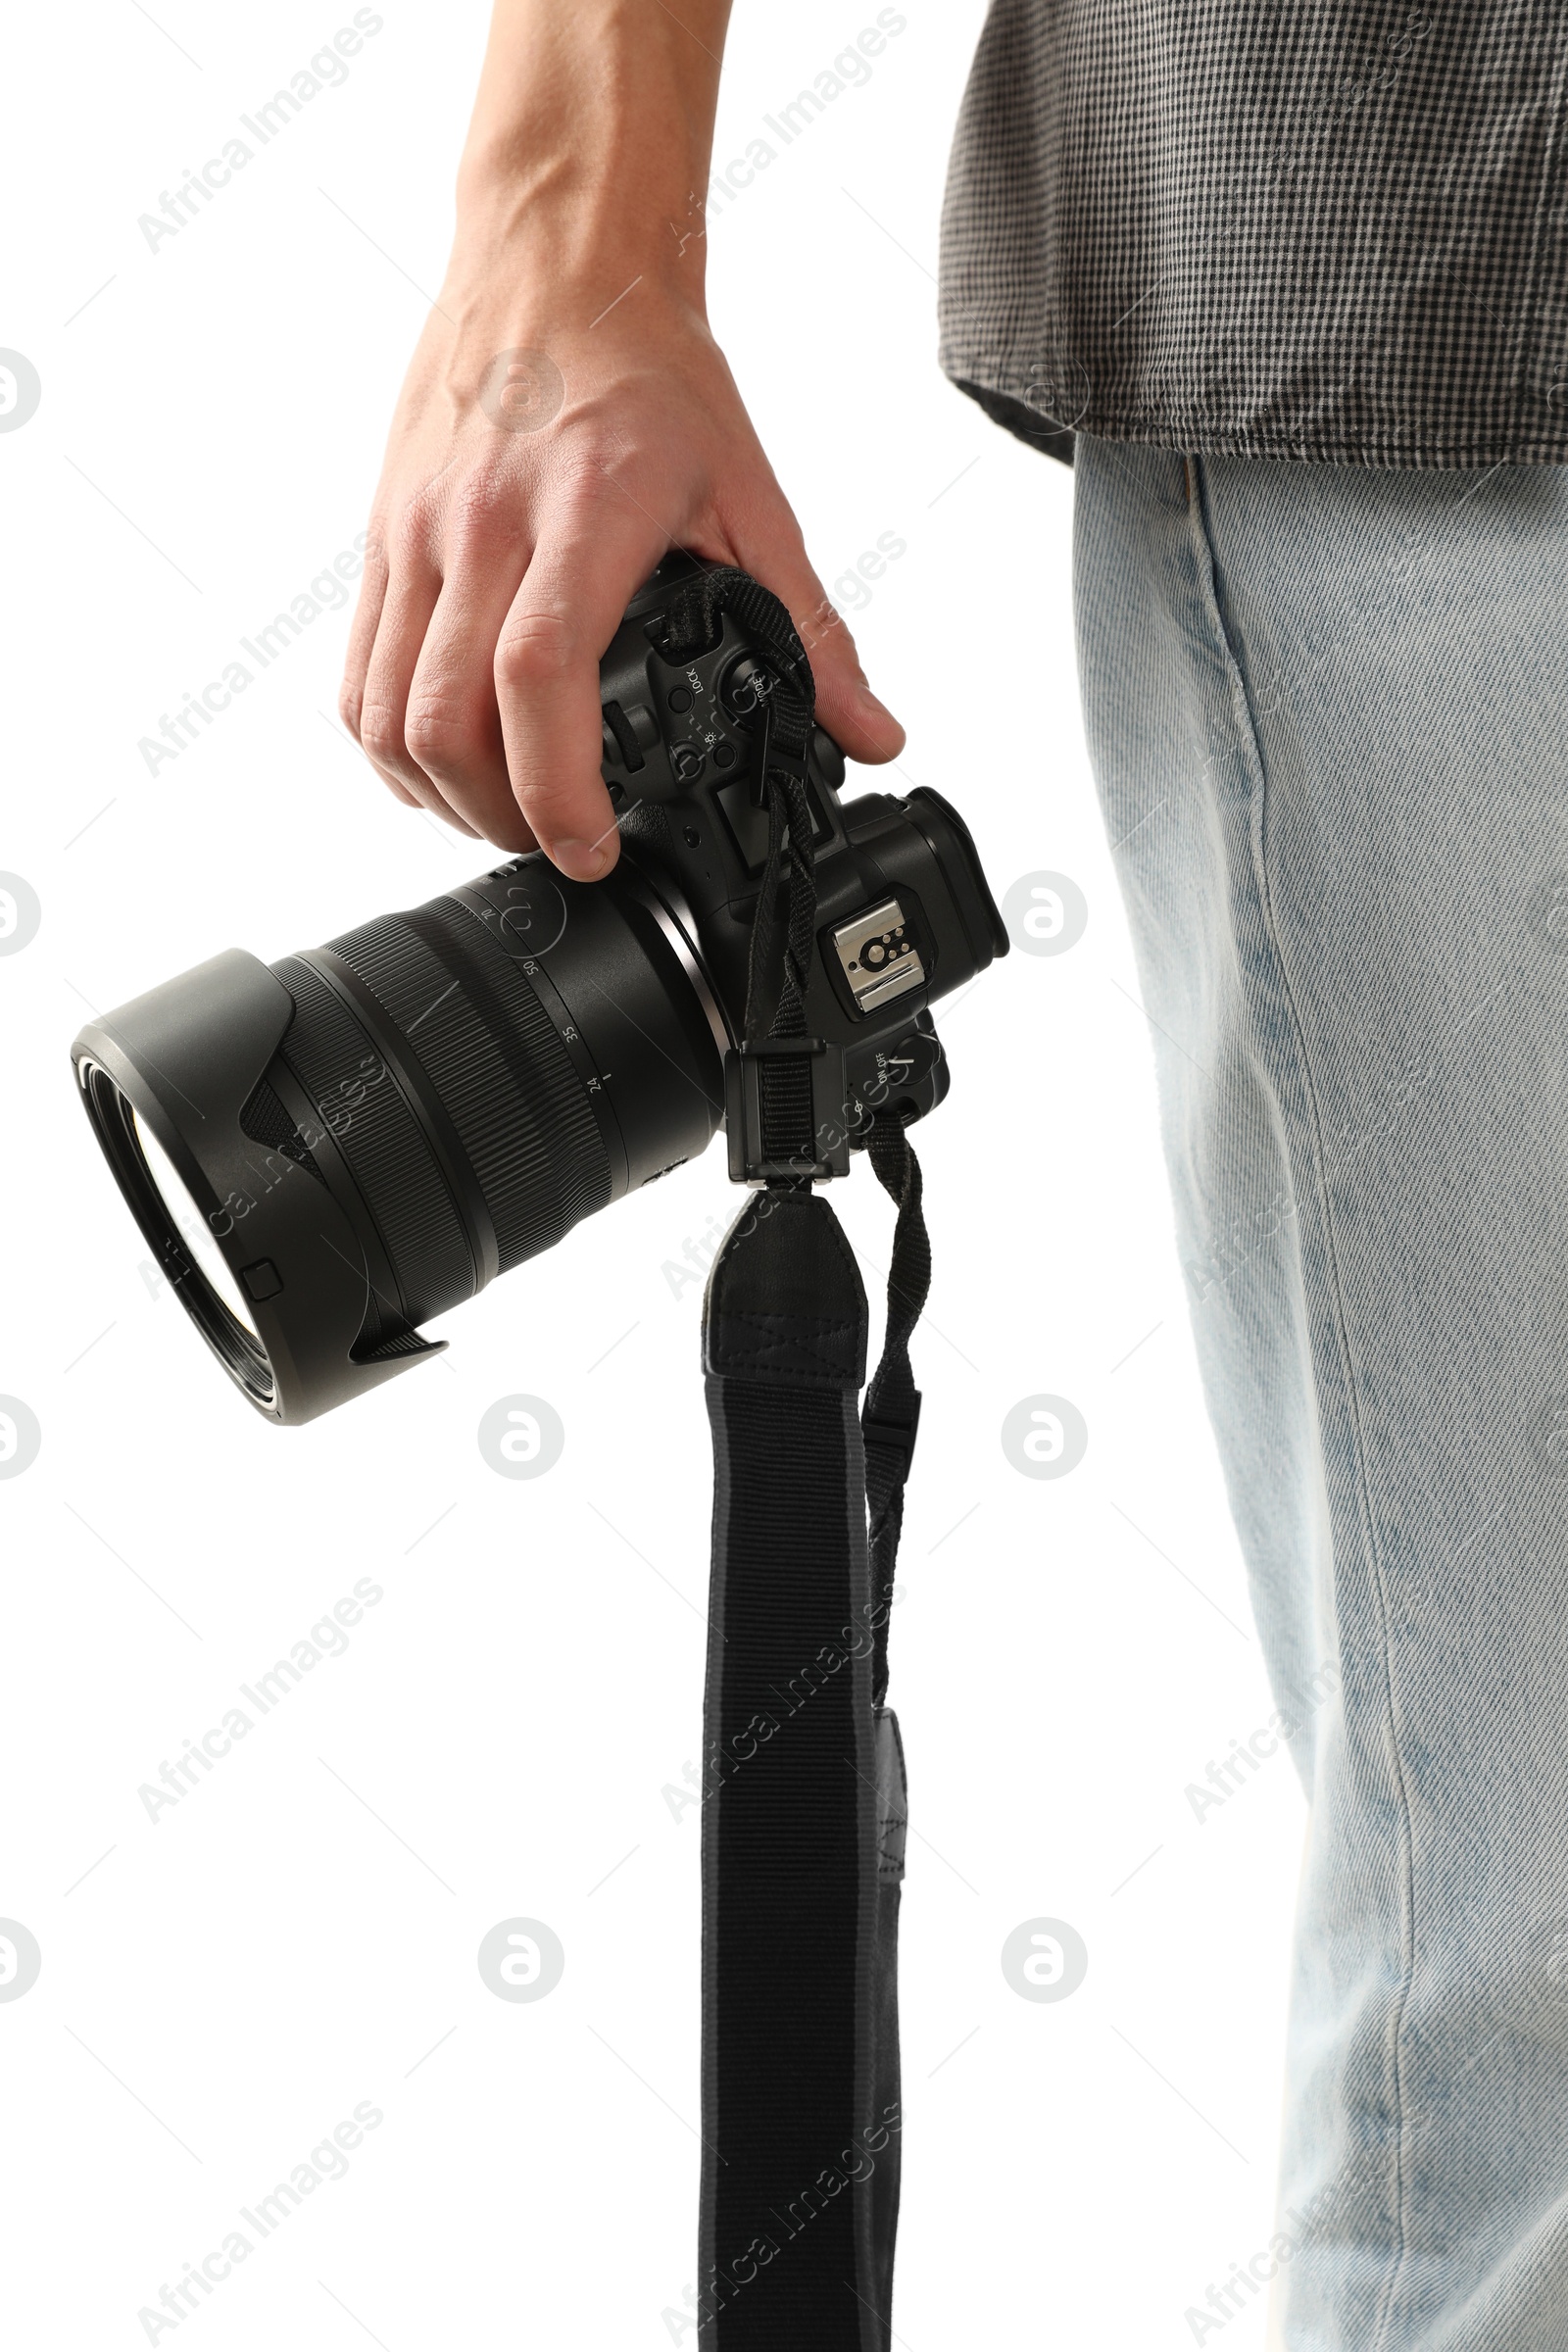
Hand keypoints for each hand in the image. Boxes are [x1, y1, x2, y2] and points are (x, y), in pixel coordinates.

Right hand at [339, 259, 903, 876]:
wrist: (558, 260)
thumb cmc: (649, 370)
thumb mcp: (752, 498)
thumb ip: (812, 630)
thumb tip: (871, 731)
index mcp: (583, 511)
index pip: (539, 672)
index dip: (555, 786)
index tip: (590, 846)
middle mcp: (482, 523)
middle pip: (446, 717)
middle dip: (499, 817)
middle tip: (557, 845)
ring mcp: (418, 532)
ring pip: (385, 710)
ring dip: (438, 795)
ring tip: (502, 820)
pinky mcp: (383, 539)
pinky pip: (357, 674)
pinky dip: (389, 748)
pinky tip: (441, 770)